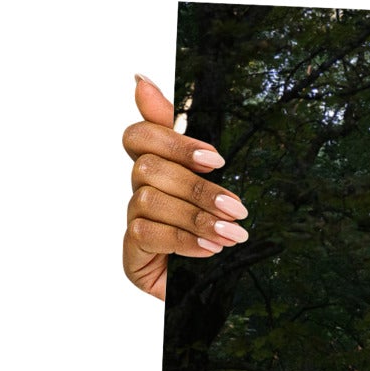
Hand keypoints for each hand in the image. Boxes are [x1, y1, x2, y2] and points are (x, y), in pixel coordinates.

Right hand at [121, 74, 249, 299]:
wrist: (211, 291)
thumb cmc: (215, 235)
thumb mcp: (215, 189)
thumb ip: (190, 145)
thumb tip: (141, 79)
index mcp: (160, 170)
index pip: (139, 136)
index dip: (172, 140)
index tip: (216, 159)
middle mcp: (140, 192)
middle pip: (148, 168)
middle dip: (198, 188)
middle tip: (238, 208)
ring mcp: (133, 222)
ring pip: (150, 200)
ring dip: (197, 218)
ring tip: (233, 235)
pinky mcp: (131, 253)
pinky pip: (147, 234)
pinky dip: (184, 240)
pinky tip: (211, 251)